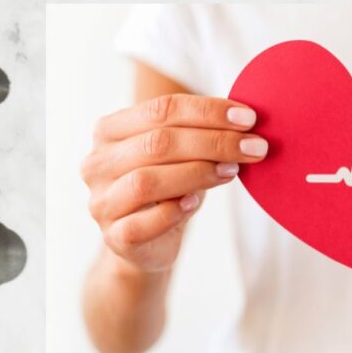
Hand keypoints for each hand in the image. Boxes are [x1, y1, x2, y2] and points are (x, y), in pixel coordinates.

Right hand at [81, 94, 266, 271]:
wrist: (144, 242)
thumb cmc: (165, 187)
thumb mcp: (178, 153)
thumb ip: (197, 132)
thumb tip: (245, 119)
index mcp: (109, 131)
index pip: (160, 110)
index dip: (207, 112)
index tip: (248, 119)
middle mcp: (97, 163)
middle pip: (157, 143)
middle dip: (213, 142)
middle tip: (254, 147)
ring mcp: (101, 202)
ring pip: (147, 181)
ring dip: (197, 173)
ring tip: (232, 171)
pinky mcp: (113, 237)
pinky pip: (143, 223)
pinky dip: (174, 212)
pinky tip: (195, 203)